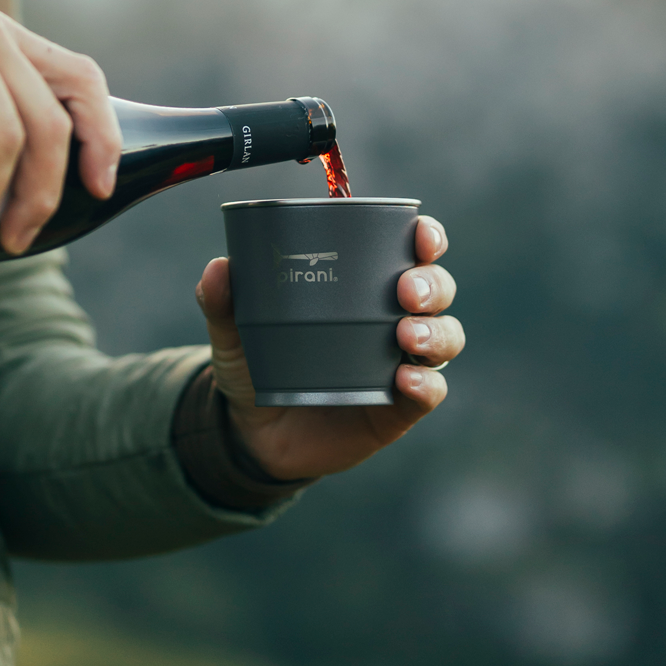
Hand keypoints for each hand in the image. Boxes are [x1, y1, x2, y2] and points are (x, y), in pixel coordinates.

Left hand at [195, 215, 464, 480]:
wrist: (254, 433)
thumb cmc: (257, 366)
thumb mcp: (235, 332)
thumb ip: (223, 302)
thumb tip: (219, 267)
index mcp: (363, 289)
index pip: (410, 253)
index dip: (426, 238)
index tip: (419, 232)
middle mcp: (392, 320)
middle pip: (437, 291)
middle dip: (432, 283)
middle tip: (404, 290)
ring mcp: (399, 364)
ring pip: (445, 337)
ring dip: (436, 330)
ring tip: (406, 334)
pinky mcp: (397, 409)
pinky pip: (430, 392)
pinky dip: (426, 383)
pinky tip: (406, 378)